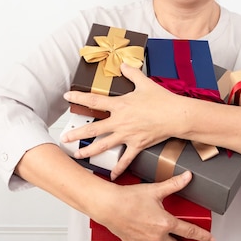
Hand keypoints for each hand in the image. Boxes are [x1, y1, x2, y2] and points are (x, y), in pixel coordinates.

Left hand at [62, 63, 184, 178]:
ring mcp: (127, 135)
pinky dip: (118, 168)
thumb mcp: (144, 82)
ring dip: (90, 151)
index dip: (79, 98)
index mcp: (120, 105)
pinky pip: (125, 159)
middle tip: (65, 137)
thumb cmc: (161, 99)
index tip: (67, 97)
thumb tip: (123, 64)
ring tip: (78, 155)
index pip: (94, 101)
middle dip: (77, 133)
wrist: (176, 116)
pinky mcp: (137, 145)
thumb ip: (132, 73)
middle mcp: (120, 122)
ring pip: (104, 145)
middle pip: (93, 128)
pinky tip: (112, 175)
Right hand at [94, 170, 213, 240]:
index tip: (209, 239)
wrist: (109, 205)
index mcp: (165, 223)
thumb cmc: (129, 198)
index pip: (189, 232)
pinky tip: (145, 239)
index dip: (202, 236)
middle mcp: (156, 236)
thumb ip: (173, 184)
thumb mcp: (155, 189)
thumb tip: (187, 177)